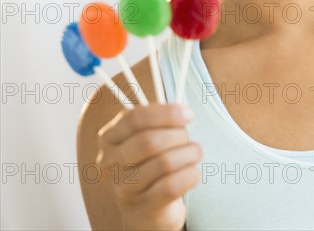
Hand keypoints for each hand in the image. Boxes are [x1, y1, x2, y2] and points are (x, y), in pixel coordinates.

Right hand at [96, 102, 202, 230]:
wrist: (144, 209)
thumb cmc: (148, 164)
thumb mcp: (144, 138)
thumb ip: (157, 121)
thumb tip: (183, 112)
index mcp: (109, 138)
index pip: (135, 118)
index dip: (166, 113)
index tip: (188, 113)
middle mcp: (111, 163)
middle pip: (149, 140)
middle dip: (178, 135)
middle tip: (188, 136)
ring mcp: (124, 187)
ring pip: (164, 163)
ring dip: (188, 154)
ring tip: (194, 152)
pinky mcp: (143, 207)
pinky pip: (172, 186)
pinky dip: (189, 174)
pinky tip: (193, 170)